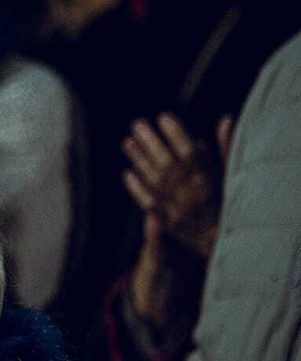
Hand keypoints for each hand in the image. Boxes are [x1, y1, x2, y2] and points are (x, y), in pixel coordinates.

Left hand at [122, 114, 230, 258]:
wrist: (228, 243)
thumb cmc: (232, 204)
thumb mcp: (233, 176)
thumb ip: (226, 148)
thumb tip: (224, 119)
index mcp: (211, 181)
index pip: (190, 153)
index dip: (176, 134)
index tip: (163, 116)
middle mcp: (193, 194)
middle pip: (167, 164)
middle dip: (151, 142)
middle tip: (137, 124)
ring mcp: (179, 209)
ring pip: (155, 180)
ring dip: (139, 160)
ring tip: (127, 142)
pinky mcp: (169, 223)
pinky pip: (149, 202)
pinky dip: (138, 187)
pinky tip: (128, 173)